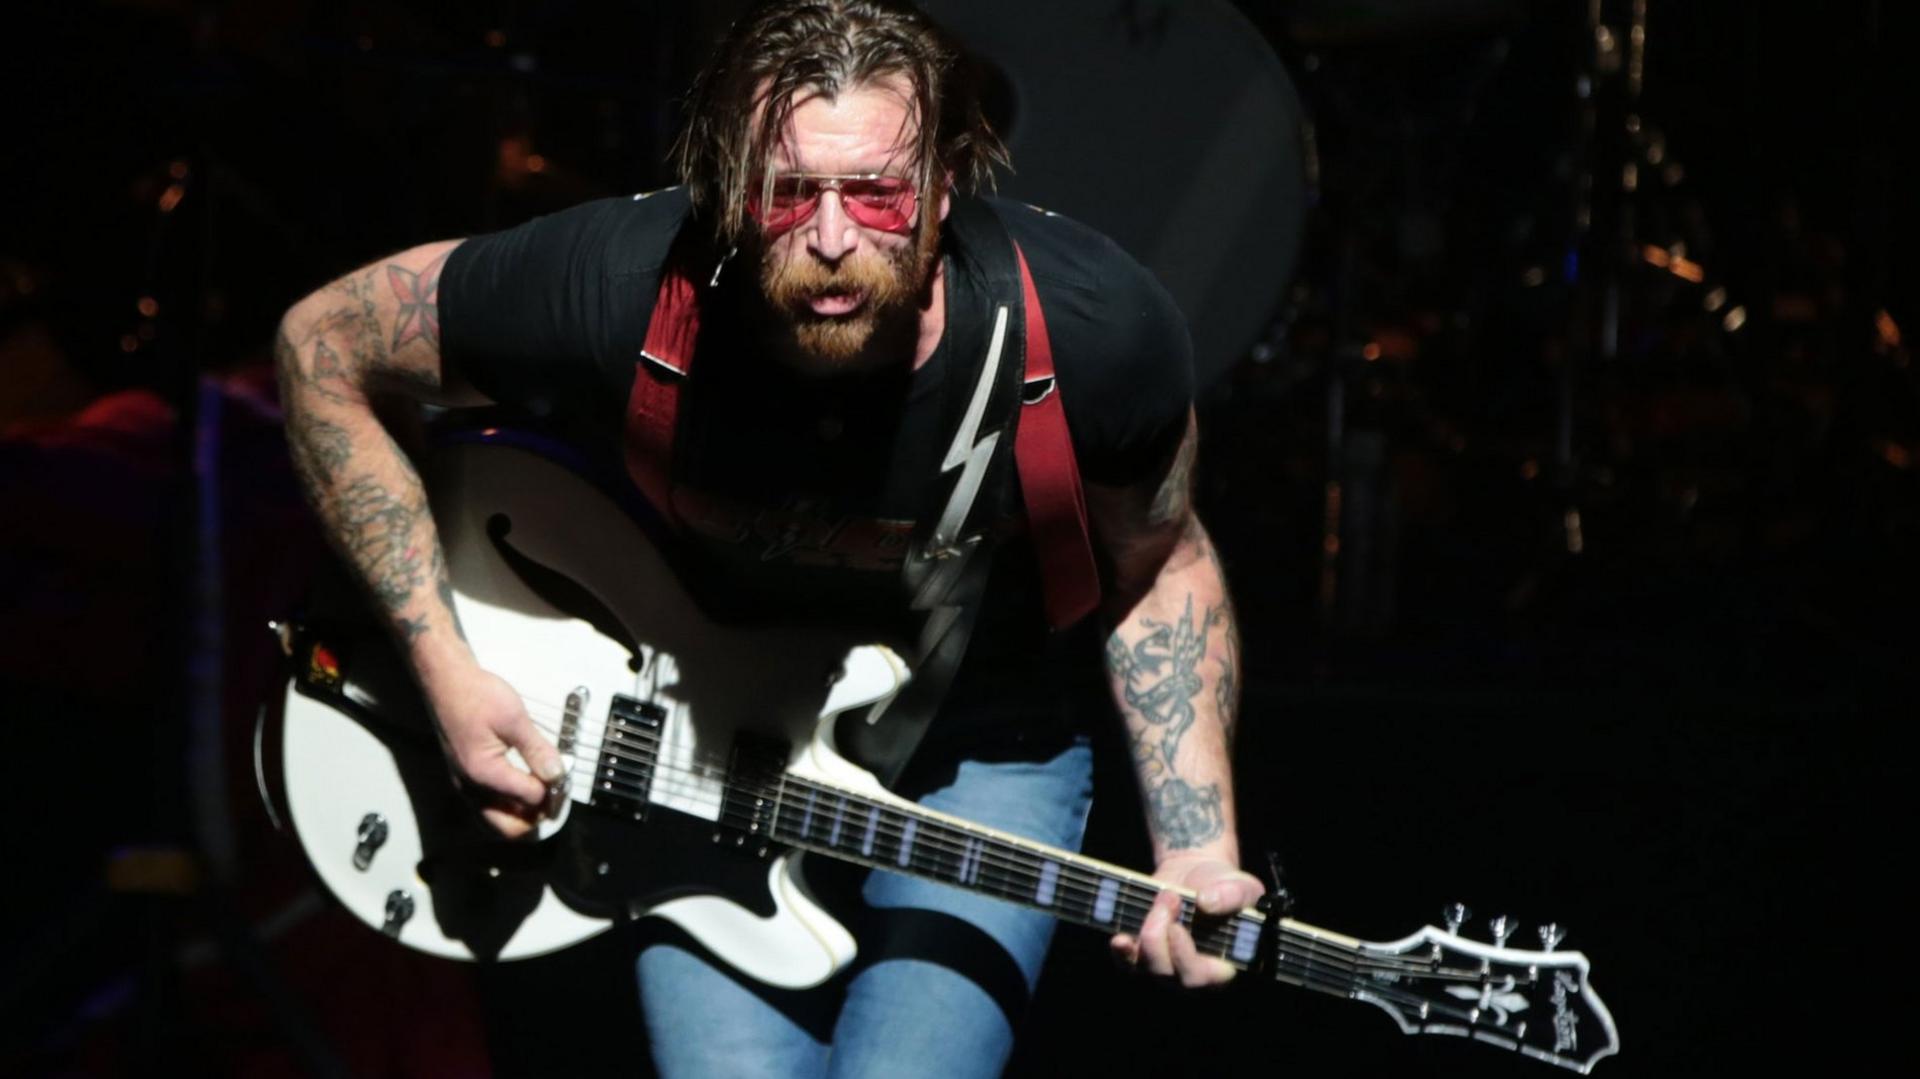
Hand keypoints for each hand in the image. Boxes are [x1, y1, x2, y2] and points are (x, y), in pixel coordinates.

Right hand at [425, 665, 566, 837]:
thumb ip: (537, 750)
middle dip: (535, 819)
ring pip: (494, 823)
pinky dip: (506, 810)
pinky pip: (485, 810)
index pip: (529, 798)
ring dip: (520, 818)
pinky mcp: (463, 780)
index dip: (552, 790)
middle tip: (554, 799)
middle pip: (508, 828)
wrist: (446, 683)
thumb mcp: (514, 719)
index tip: (564, 775)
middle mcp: (470, 787)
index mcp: (484, 772)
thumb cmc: (476, 695)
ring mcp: (464, 786)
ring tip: (541, 798)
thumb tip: (557, 774)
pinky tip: (521, 792)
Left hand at [1109, 854, 1264, 987]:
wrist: (1195, 876)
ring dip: (1146, 935)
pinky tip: (1119, 938)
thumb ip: (1232, 896)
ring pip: (1145, 969)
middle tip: (1168, 898)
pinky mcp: (1142, 953)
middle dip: (1160, 937)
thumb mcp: (1241, 887)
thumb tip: (1206, 902)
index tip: (1177, 927)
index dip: (1184, 958)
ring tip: (1160, 899)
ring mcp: (1163, 966)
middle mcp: (1189, 974)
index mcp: (1219, 967)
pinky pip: (1127, 962)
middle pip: (1167, 975)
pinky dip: (1122, 951)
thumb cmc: (1223, 887)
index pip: (1199, 977)